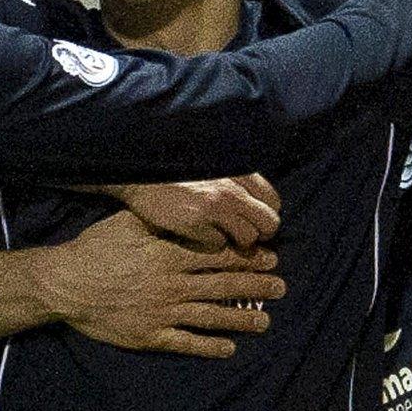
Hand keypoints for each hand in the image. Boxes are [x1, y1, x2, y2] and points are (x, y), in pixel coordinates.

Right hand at [37, 211, 284, 358]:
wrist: (65, 284)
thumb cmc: (95, 249)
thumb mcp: (128, 223)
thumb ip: (160, 221)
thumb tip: (188, 211)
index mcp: (170, 255)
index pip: (218, 257)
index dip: (247, 258)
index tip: (270, 258)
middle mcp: (172, 285)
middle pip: (222, 286)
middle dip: (255, 286)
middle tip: (281, 286)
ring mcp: (163, 313)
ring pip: (211, 316)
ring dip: (241, 318)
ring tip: (266, 320)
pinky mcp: (150, 336)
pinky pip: (186, 343)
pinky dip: (209, 346)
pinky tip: (230, 347)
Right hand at [109, 174, 281, 249]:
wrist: (138, 171)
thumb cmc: (175, 170)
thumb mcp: (212, 165)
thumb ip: (236, 180)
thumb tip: (257, 205)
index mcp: (239, 171)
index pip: (274, 201)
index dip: (264, 214)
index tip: (253, 219)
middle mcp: (232, 188)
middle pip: (269, 224)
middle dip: (258, 233)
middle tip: (242, 235)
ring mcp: (215, 207)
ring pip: (247, 239)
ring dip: (235, 241)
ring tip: (218, 235)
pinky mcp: (197, 224)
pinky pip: (218, 245)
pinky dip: (209, 242)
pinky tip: (195, 233)